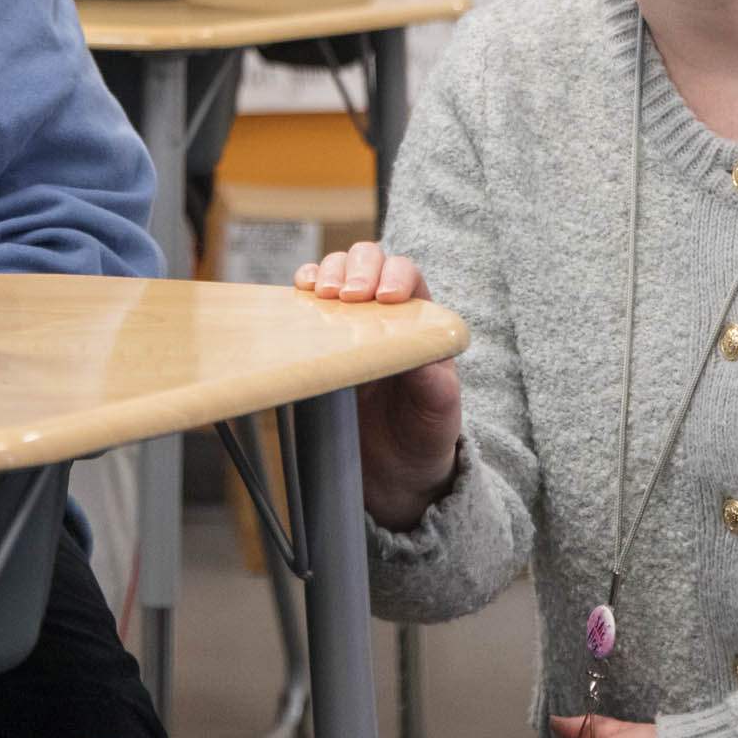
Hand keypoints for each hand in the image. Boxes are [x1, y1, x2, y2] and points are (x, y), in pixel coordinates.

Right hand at [296, 241, 460, 529]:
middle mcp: (384, 313)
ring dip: (328, 271)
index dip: (393, 275)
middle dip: (356, 267)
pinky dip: (302, 287)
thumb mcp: (439, 409)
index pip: (408, 275)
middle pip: (370, 261)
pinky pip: (308, 301)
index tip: (383, 297)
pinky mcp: (322, 339)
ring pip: (338, 272)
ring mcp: (350, 323)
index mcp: (420, 320)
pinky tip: (299, 291)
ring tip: (321, 293)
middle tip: (346, 294)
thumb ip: (433, 380)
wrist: (393, 475)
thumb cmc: (424, 436)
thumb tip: (415, 345)